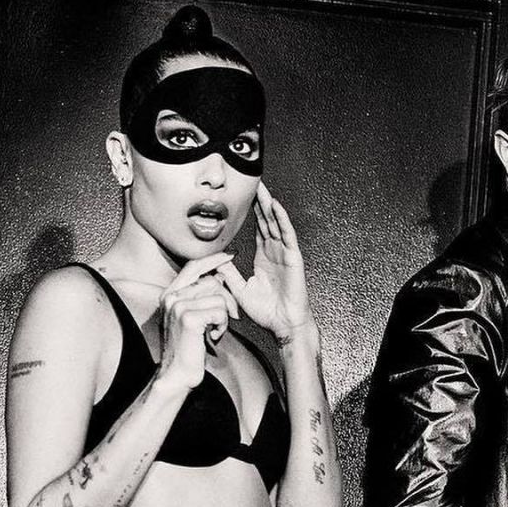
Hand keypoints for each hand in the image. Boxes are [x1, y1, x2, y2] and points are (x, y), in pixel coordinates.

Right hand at [158, 252, 239, 389]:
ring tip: (215, 331)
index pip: (193, 266)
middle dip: (226, 299)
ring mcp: (178, 306)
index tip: (229, 255)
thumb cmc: (186, 351)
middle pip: (211, 281)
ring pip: (218, 296)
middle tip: (228, 318)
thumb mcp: (189, 319)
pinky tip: (213, 337)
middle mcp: (171, 296)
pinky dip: (222, 325)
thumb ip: (199, 298)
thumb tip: (219, 277)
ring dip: (224, 316)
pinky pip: (219, 311)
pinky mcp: (188, 318)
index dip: (213, 259)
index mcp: (170, 294)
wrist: (175, 376)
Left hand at [217, 182, 312, 341]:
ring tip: (262, 187)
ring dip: (269, 205)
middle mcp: (275, 252)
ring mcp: (285, 254)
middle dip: (260, 201)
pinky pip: (287, 235)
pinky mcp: (293, 259)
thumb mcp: (240, 291)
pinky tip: (275, 206)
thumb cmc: (267, 312)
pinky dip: (282, 220)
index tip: (244, 195)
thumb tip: (214, 262)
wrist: (284, 325)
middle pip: (267, 220)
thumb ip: (228, 276)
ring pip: (276, 223)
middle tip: (252, 181)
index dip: (252, 211)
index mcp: (264, 258)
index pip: (258, 228)